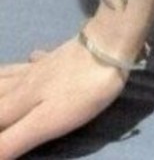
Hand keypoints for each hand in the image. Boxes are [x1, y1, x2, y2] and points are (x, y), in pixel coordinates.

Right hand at [0, 34, 127, 159]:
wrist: (111, 46)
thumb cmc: (80, 90)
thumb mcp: (45, 122)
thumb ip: (12, 140)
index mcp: (19, 99)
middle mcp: (26, 81)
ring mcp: (45, 66)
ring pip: (12, 74)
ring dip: (0, 81)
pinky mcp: (64, 56)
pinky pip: (38, 59)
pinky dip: (30, 61)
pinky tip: (32, 57)